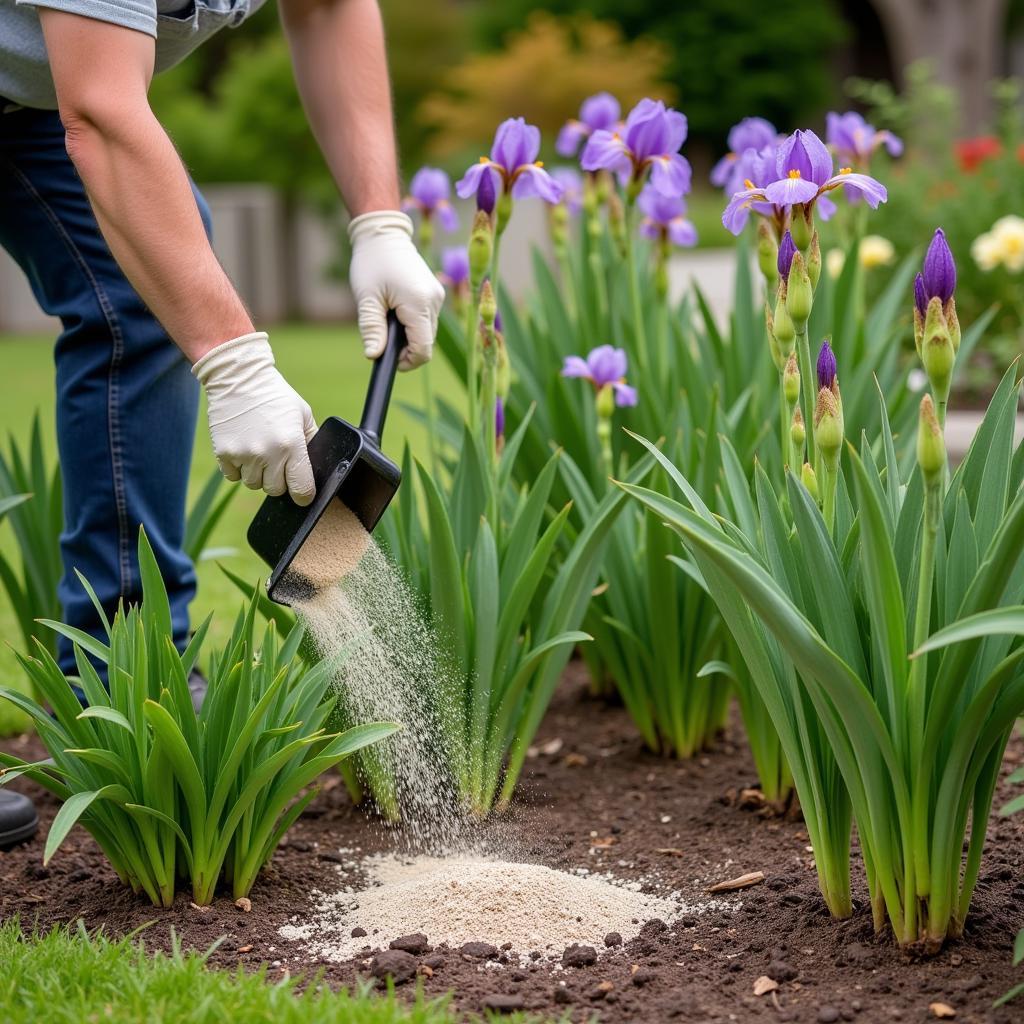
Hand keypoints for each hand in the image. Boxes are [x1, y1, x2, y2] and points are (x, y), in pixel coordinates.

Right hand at [193, 333, 317, 504]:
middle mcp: (267, 454)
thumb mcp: (303, 415)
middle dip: (279, 479)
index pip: (302, 489)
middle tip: (277, 459)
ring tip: (259, 450)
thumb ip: (311, 442)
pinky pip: (233, 477)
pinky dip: (239, 468)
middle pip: (275, 490)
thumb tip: (316, 468)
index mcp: (292, 444)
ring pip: (253, 484)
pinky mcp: (223, 453)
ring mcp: (243, 455)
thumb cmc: (275, 396)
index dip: (304, 494)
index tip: (302, 492)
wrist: (239, 377)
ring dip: (258, 474)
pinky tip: (243, 448)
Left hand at [348, 210, 444, 369]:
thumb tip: (374, 356)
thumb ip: (372, 329)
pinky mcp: (435, 293)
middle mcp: (434, 302)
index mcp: (419, 303)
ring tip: (387, 321)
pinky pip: (427, 319)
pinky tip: (396, 311)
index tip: (390, 361)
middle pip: (426, 342)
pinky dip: (413, 323)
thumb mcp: (367, 298)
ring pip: (427, 332)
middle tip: (382, 338)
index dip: (407, 362)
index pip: (423, 348)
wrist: (383, 233)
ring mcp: (437, 296)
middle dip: (406, 348)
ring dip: (409, 335)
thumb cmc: (372, 263)